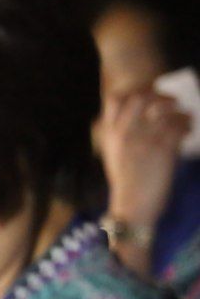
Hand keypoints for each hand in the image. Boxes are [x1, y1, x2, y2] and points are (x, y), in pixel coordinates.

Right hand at [97, 90, 190, 225]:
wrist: (132, 205)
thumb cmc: (124, 182)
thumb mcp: (113, 156)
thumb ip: (118, 136)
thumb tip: (130, 120)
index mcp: (111, 134)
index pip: (115, 99)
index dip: (134, 92)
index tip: (147, 97)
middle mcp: (125, 132)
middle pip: (142, 97)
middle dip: (159, 96)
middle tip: (172, 103)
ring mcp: (144, 139)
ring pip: (164, 109)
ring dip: (178, 110)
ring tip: (185, 116)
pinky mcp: (163, 149)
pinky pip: (178, 126)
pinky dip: (186, 125)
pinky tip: (188, 132)